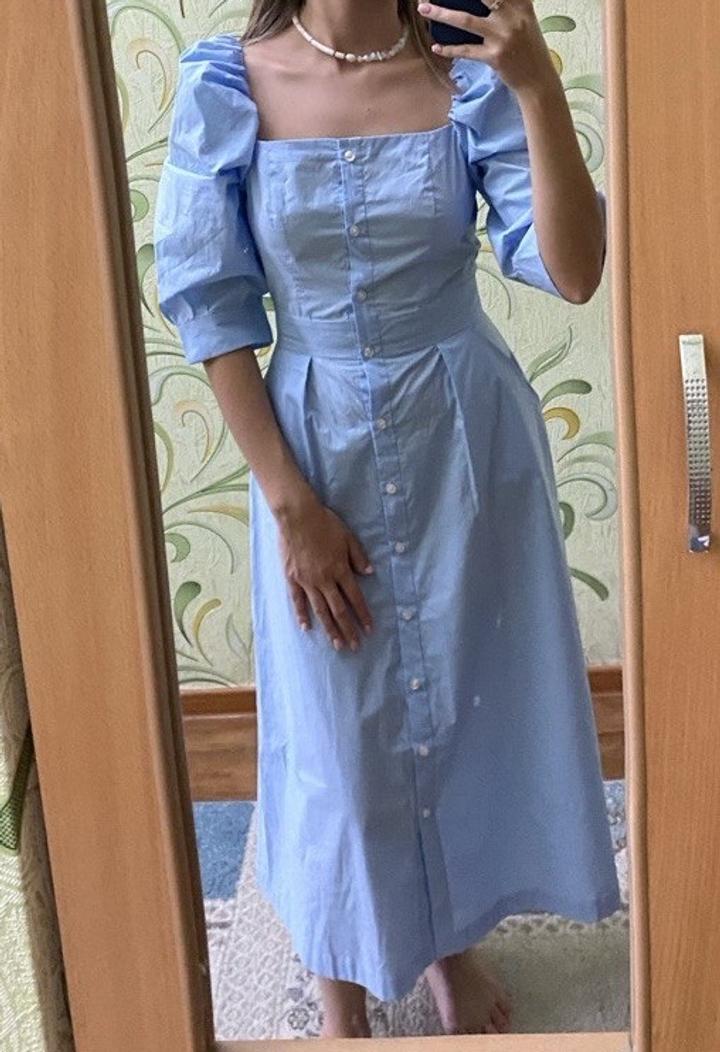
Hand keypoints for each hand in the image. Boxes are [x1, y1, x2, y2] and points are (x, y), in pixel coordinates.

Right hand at [276, 492, 374, 650]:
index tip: (369, 629)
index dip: (362, 615)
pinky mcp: (292, 578)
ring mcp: (307, 581)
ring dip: (329, 629)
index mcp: (340, 570)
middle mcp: (324, 580)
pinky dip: (302, 615)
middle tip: (354, 646)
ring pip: (320, 610)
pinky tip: (306, 628)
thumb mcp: (348, 537)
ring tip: (336, 644)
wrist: (297, 516)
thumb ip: (358, 556)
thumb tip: (369, 573)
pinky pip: (298, 601)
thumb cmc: (325, 523)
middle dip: (348, 629)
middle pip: (338, 610)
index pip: (355, 598)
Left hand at [417, 0, 558, 94]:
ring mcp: (502, 36)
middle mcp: (512, 16)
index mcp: (521, 3)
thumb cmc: (530, 49)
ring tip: (423, 9)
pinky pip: (466, 51)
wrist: (538, 80)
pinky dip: (449, 49)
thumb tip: (485, 1)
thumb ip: (509, 6)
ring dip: (441, 14)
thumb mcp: (525, 19)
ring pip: (466, 20)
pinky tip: (436, 47)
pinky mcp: (493, 56)